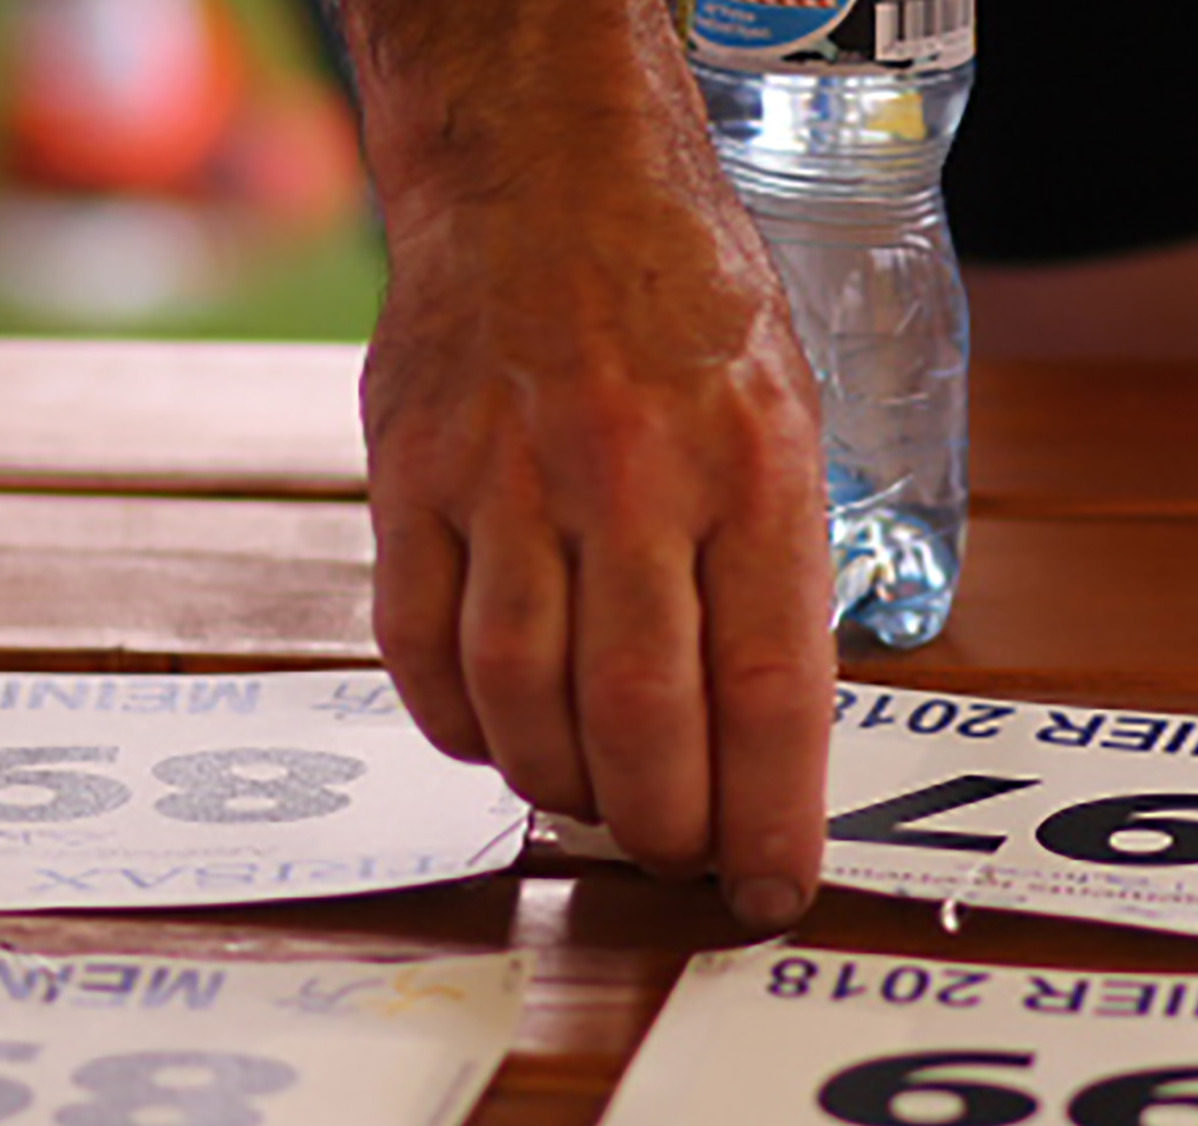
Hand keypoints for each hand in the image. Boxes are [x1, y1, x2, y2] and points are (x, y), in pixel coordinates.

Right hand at [341, 0, 834, 929]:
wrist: (544, 164)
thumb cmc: (686, 298)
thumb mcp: (787, 413)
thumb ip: (773, 565)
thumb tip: (765, 737)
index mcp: (755, 463)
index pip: (773, 689)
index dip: (773, 817)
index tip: (772, 890)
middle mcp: (632, 474)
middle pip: (644, 719)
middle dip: (666, 827)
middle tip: (678, 854)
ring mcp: (508, 475)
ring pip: (525, 701)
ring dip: (563, 787)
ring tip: (596, 801)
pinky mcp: (409, 473)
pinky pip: (421, 648)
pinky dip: (460, 723)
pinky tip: (498, 734)